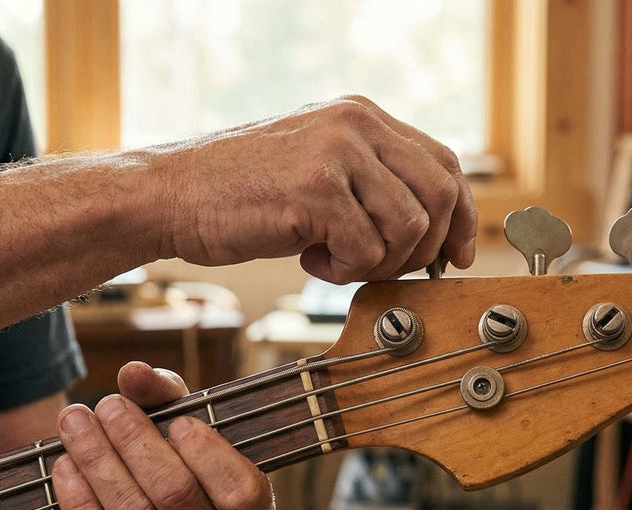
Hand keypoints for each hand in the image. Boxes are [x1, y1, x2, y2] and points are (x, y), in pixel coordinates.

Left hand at [51, 362, 275, 509]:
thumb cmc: (168, 483)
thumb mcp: (178, 438)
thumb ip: (166, 398)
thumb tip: (134, 372)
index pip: (241, 491)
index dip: (209, 455)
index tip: (177, 421)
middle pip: (176, 494)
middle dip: (135, 441)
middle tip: (104, 406)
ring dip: (98, 462)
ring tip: (74, 424)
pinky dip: (79, 503)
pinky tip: (63, 468)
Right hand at [148, 95, 477, 283]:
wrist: (170, 195)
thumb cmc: (241, 194)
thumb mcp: (317, 168)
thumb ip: (371, 181)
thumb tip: (435, 230)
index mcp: (361, 115)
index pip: (445, 163)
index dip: (462, 216)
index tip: (454, 256)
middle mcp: (357, 124)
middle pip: (441, 195)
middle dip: (424, 249)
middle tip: (381, 267)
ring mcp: (338, 152)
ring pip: (410, 228)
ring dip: (378, 263)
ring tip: (333, 259)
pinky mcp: (317, 189)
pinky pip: (367, 250)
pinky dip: (343, 272)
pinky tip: (309, 261)